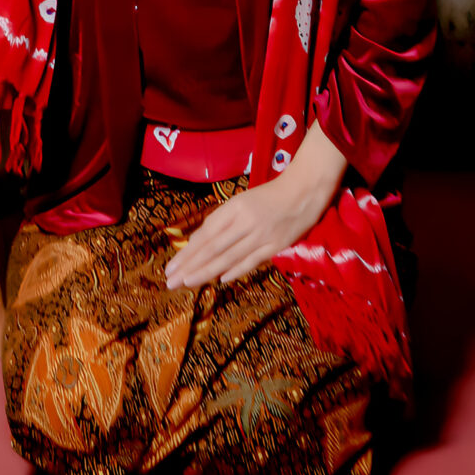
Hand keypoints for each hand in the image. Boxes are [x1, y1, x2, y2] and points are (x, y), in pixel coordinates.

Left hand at [166, 123, 346, 290]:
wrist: (303, 191)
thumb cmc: (269, 196)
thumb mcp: (242, 202)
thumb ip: (223, 221)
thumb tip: (200, 242)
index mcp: (234, 207)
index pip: (206, 233)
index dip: (188, 251)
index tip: (172, 265)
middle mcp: (245, 221)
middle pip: (213, 247)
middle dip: (190, 265)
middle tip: (171, 280)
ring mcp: (261, 235)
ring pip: (229, 256)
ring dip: (206, 271)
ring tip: (187, 282)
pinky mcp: (276, 245)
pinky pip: (252, 260)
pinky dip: (236, 270)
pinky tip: (221, 280)